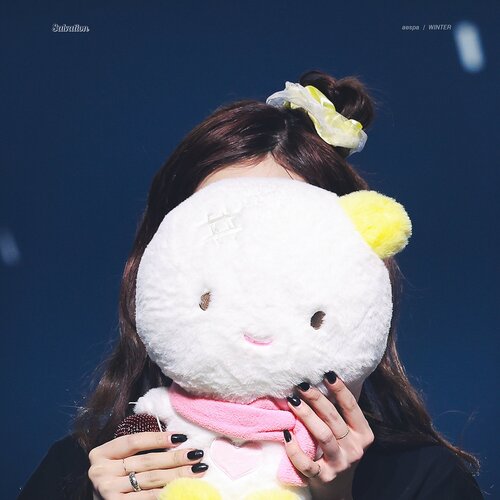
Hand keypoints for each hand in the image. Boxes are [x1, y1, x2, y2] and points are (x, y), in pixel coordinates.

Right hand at [88, 431, 207, 498]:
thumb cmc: (116, 475)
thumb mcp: (119, 459)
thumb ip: (138, 449)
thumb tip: (176, 439)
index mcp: (102, 453)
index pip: (134, 441)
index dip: (158, 438)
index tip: (181, 437)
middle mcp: (101, 472)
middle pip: (146, 462)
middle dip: (174, 458)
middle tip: (196, 454)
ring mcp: (107, 491)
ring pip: (150, 480)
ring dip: (177, 474)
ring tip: (196, 470)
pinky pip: (147, 498)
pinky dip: (166, 493)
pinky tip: (181, 488)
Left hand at [284, 372, 373, 498]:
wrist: (337, 491)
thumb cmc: (338, 452)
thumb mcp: (347, 434)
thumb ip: (340, 413)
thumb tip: (322, 380)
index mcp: (363, 434)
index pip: (352, 407)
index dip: (340, 389)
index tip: (327, 373)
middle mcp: (355, 449)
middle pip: (334, 419)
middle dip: (317, 399)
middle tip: (301, 385)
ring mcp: (340, 464)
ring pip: (323, 436)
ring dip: (306, 416)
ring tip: (292, 401)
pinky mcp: (324, 478)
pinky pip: (307, 463)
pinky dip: (295, 449)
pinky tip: (286, 434)